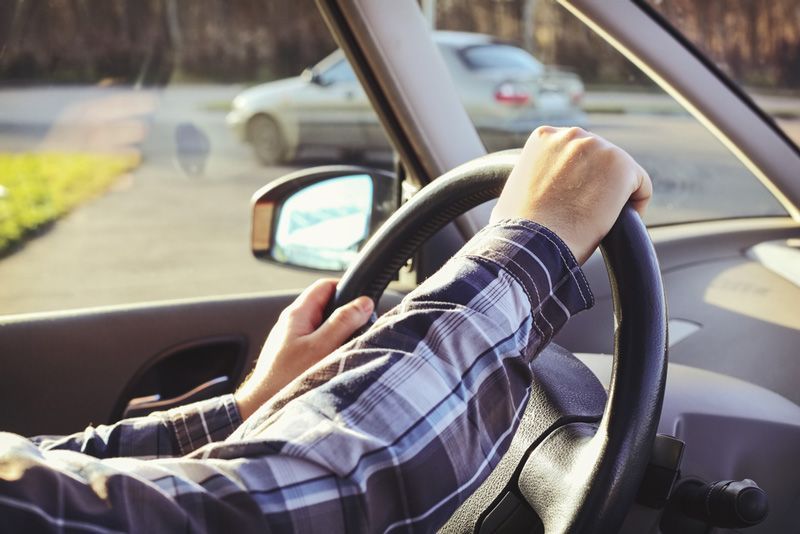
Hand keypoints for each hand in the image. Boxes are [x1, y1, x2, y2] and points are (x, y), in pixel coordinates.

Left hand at [234, 279, 373, 419]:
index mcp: (296, 313)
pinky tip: (334, 360)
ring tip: (349, 346)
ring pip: (321, 325)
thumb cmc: (286, 378)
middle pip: (325, 306)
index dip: (347, 289)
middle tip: (361, 328)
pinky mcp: (291, 355)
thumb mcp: (321, 346)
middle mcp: (291, 323)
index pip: (325, 286)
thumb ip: (343, 322)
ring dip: (338, 332)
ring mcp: (290, 339)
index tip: (364, 302)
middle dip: (345, 314)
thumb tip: (363, 303)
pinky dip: (329, 346)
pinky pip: (315, 342)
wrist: (261, 406)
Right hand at [491, 126, 651, 262]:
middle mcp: (571, 134)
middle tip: (586, 215)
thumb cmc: (518, 228)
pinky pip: (641, 185)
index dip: (576, 182)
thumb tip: (534, 192)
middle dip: (596, 185)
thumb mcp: (516, 189)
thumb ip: (532, 177)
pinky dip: (635, 205)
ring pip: (620, 172)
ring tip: (598, 220)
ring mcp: (597, 147)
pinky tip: (615, 223)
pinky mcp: (621, 166)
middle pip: (599, 160)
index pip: (574, 155)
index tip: (572, 204)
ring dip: (613, 195)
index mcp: (544, 137)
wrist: (530, 244)